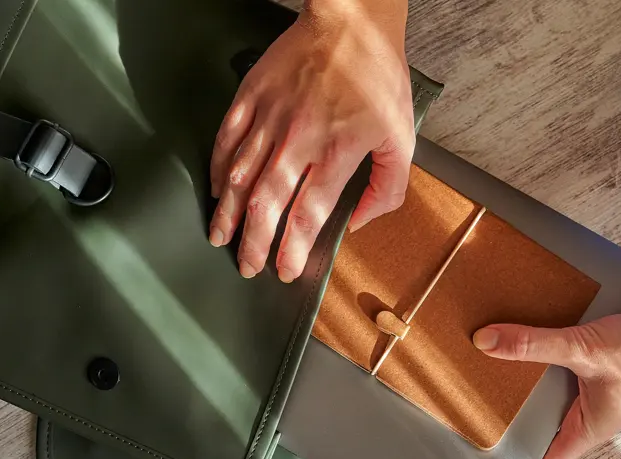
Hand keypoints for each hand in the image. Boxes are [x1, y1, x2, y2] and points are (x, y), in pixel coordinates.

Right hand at [209, 0, 414, 282]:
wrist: (351, 21)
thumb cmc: (378, 76)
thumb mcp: (402, 136)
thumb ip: (388, 187)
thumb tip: (360, 220)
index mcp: (337, 152)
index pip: (307, 214)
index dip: (292, 249)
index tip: (285, 270)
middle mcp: (299, 140)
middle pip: (266, 203)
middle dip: (254, 242)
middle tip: (248, 266)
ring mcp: (270, 117)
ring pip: (240, 176)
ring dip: (228, 213)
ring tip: (219, 237)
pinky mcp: (252, 96)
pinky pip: (228, 139)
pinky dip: (220, 169)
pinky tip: (218, 190)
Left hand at [472, 298, 620, 458]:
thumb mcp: (584, 350)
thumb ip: (534, 345)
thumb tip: (486, 342)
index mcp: (588, 429)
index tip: (484, 454)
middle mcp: (592, 414)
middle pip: (544, 422)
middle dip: (515, 412)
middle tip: (475, 401)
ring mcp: (598, 390)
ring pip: (555, 389)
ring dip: (530, 377)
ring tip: (491, 365)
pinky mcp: (602, 364)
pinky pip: (568, 363)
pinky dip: (549, 353)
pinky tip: (526, 336)